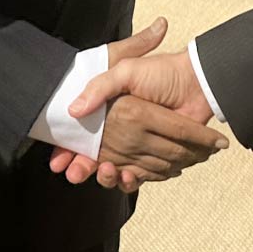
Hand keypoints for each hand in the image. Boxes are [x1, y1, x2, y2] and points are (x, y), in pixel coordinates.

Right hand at [48, 30, 222, 188]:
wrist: (195, 83)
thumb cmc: (160, 73)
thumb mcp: (125, 71)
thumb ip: (100, 87)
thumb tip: (73, 110)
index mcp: (109, 112)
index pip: (81, 135)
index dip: (67, 150)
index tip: (57, 162)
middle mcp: (120, 132)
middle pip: (93, 158)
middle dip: (81, 169)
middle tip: (74, 173)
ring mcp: (137, 147)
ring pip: (114, 171)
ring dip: (106, 177)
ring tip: (106, 172)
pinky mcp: (156, 159)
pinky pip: (139, 176)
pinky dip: (132, 181)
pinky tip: (127, 176)